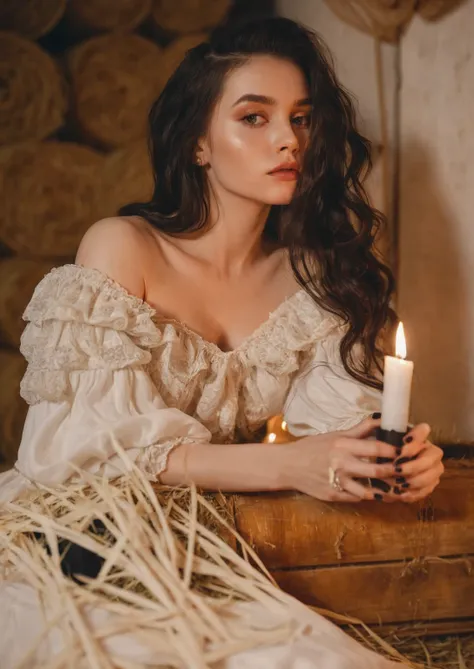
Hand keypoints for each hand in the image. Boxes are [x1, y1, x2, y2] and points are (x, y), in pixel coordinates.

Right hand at [281, 417, 398, 501]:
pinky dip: (369, 498)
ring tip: (399, 490)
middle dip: (395, 472)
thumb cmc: (313, 448)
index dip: (394, 451)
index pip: (375, 448)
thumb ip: (360, 430)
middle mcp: (341, 464)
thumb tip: (381, 418)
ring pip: (369, 491)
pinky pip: (357, 499)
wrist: (289, 465)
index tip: (407, 451)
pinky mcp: (334, 496)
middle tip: (408, 472)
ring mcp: (337, 482)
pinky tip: (380, 496)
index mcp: (343, 445)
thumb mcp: (335, 435)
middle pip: (376, 470)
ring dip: (386, 491)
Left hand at [383, 423, 443, 502]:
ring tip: (397, 484)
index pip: (424, 430)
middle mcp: (431, 451)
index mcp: (420, 436)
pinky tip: (400, 495)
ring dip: (413, 481)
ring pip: (430, 477)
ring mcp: (434, 469)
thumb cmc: (384, 451)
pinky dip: (412, 494)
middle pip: (430, 458)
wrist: (386, 469)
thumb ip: (382, 433)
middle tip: (396, 469)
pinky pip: (425, 491)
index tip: (402, 444)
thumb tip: (376, 424)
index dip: (416, 437)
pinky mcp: (431, 485)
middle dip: (412, 465)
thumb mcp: (381, 441)